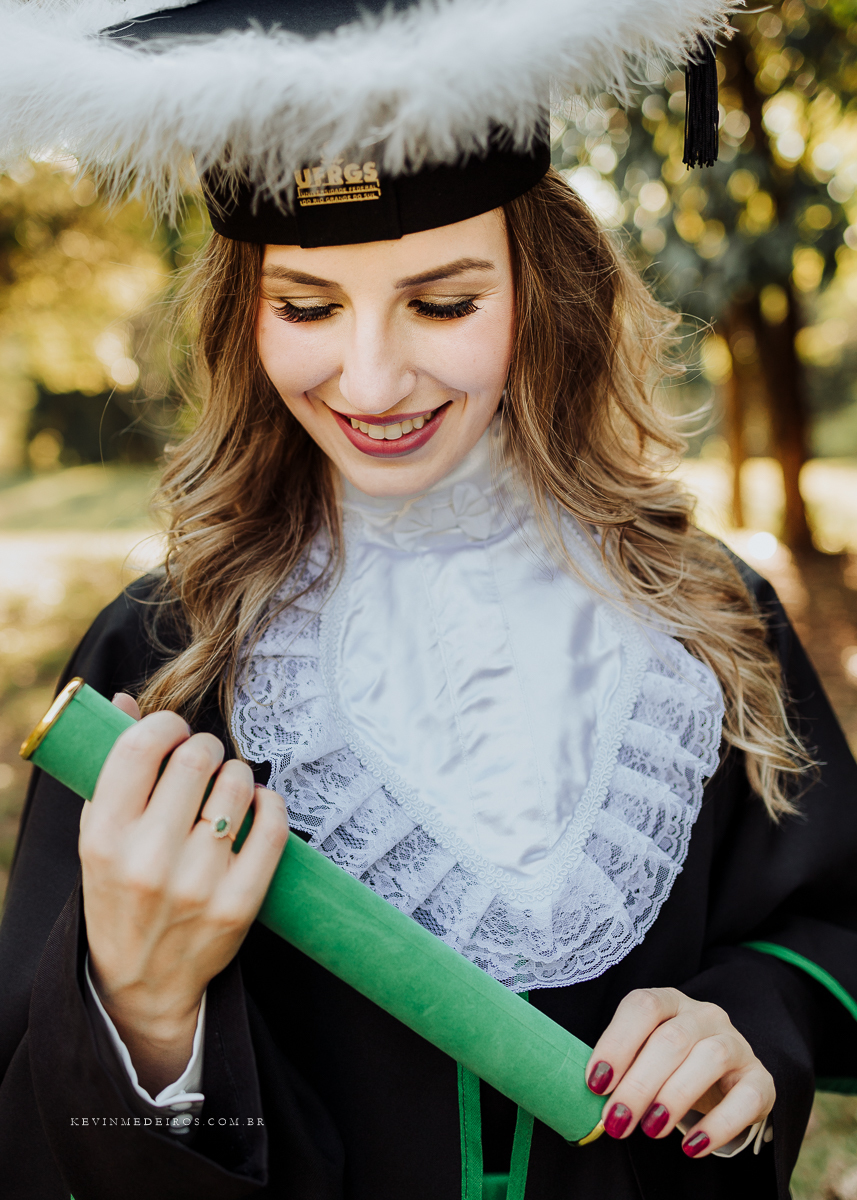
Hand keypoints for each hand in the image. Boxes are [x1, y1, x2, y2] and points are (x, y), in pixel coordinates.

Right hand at [79, 694, 288, 1094]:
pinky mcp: (239, 905)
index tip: (173, 731)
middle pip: (194, 760)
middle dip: (204, 746)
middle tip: (203, 757)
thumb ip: (111, 767)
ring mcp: (197, 884)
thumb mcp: (98, 834)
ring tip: (227, 786)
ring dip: (237, 773)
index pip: (138, 748)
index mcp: (103, 837)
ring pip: (237, 786)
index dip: (164, 725)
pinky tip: (257, 804)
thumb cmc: (119, 890)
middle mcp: (147, 860)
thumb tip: (126, 701)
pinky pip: (273, 827)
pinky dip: (270, 803)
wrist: (142, 981)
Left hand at [585, 987, 774, 1156]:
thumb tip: (587, 1101)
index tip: (596, 1083)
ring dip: (674, 1097)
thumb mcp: (643, 1056)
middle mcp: (704, 1014)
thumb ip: (621, 1068)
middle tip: (617, 1120)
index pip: (642, 1007)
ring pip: (709, 1058)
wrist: (724, 1077)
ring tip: (651, 1130)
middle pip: (672, 1039)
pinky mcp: (760, 1078)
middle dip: (640, 1083)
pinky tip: (693, 1146)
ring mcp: (736, 1042)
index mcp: (668, 1001)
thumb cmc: (669, 1065)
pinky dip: (720, 1124)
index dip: (617, 1042)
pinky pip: (746, 1097)